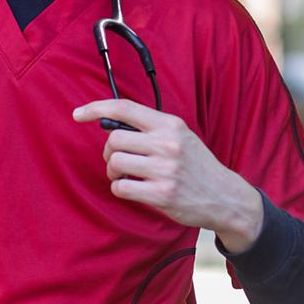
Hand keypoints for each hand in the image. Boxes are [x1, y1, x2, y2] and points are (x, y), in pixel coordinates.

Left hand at [73, 99, 263, 253]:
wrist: (224, 196)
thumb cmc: (196, 165)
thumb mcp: (180, 136)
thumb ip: (150, 129)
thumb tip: (110, 124)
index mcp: (170, 125)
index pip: (125, 108)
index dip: (97, 108)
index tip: (78, 113)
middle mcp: (168, 144)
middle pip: (114, 140)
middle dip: (109, 152)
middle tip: (118, 161)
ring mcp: (165, 170)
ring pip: (115, 163)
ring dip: (114, 172)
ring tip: (127, 176)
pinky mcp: (162, 194)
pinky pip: (121, 188)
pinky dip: (121, 189)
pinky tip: (134, 189)